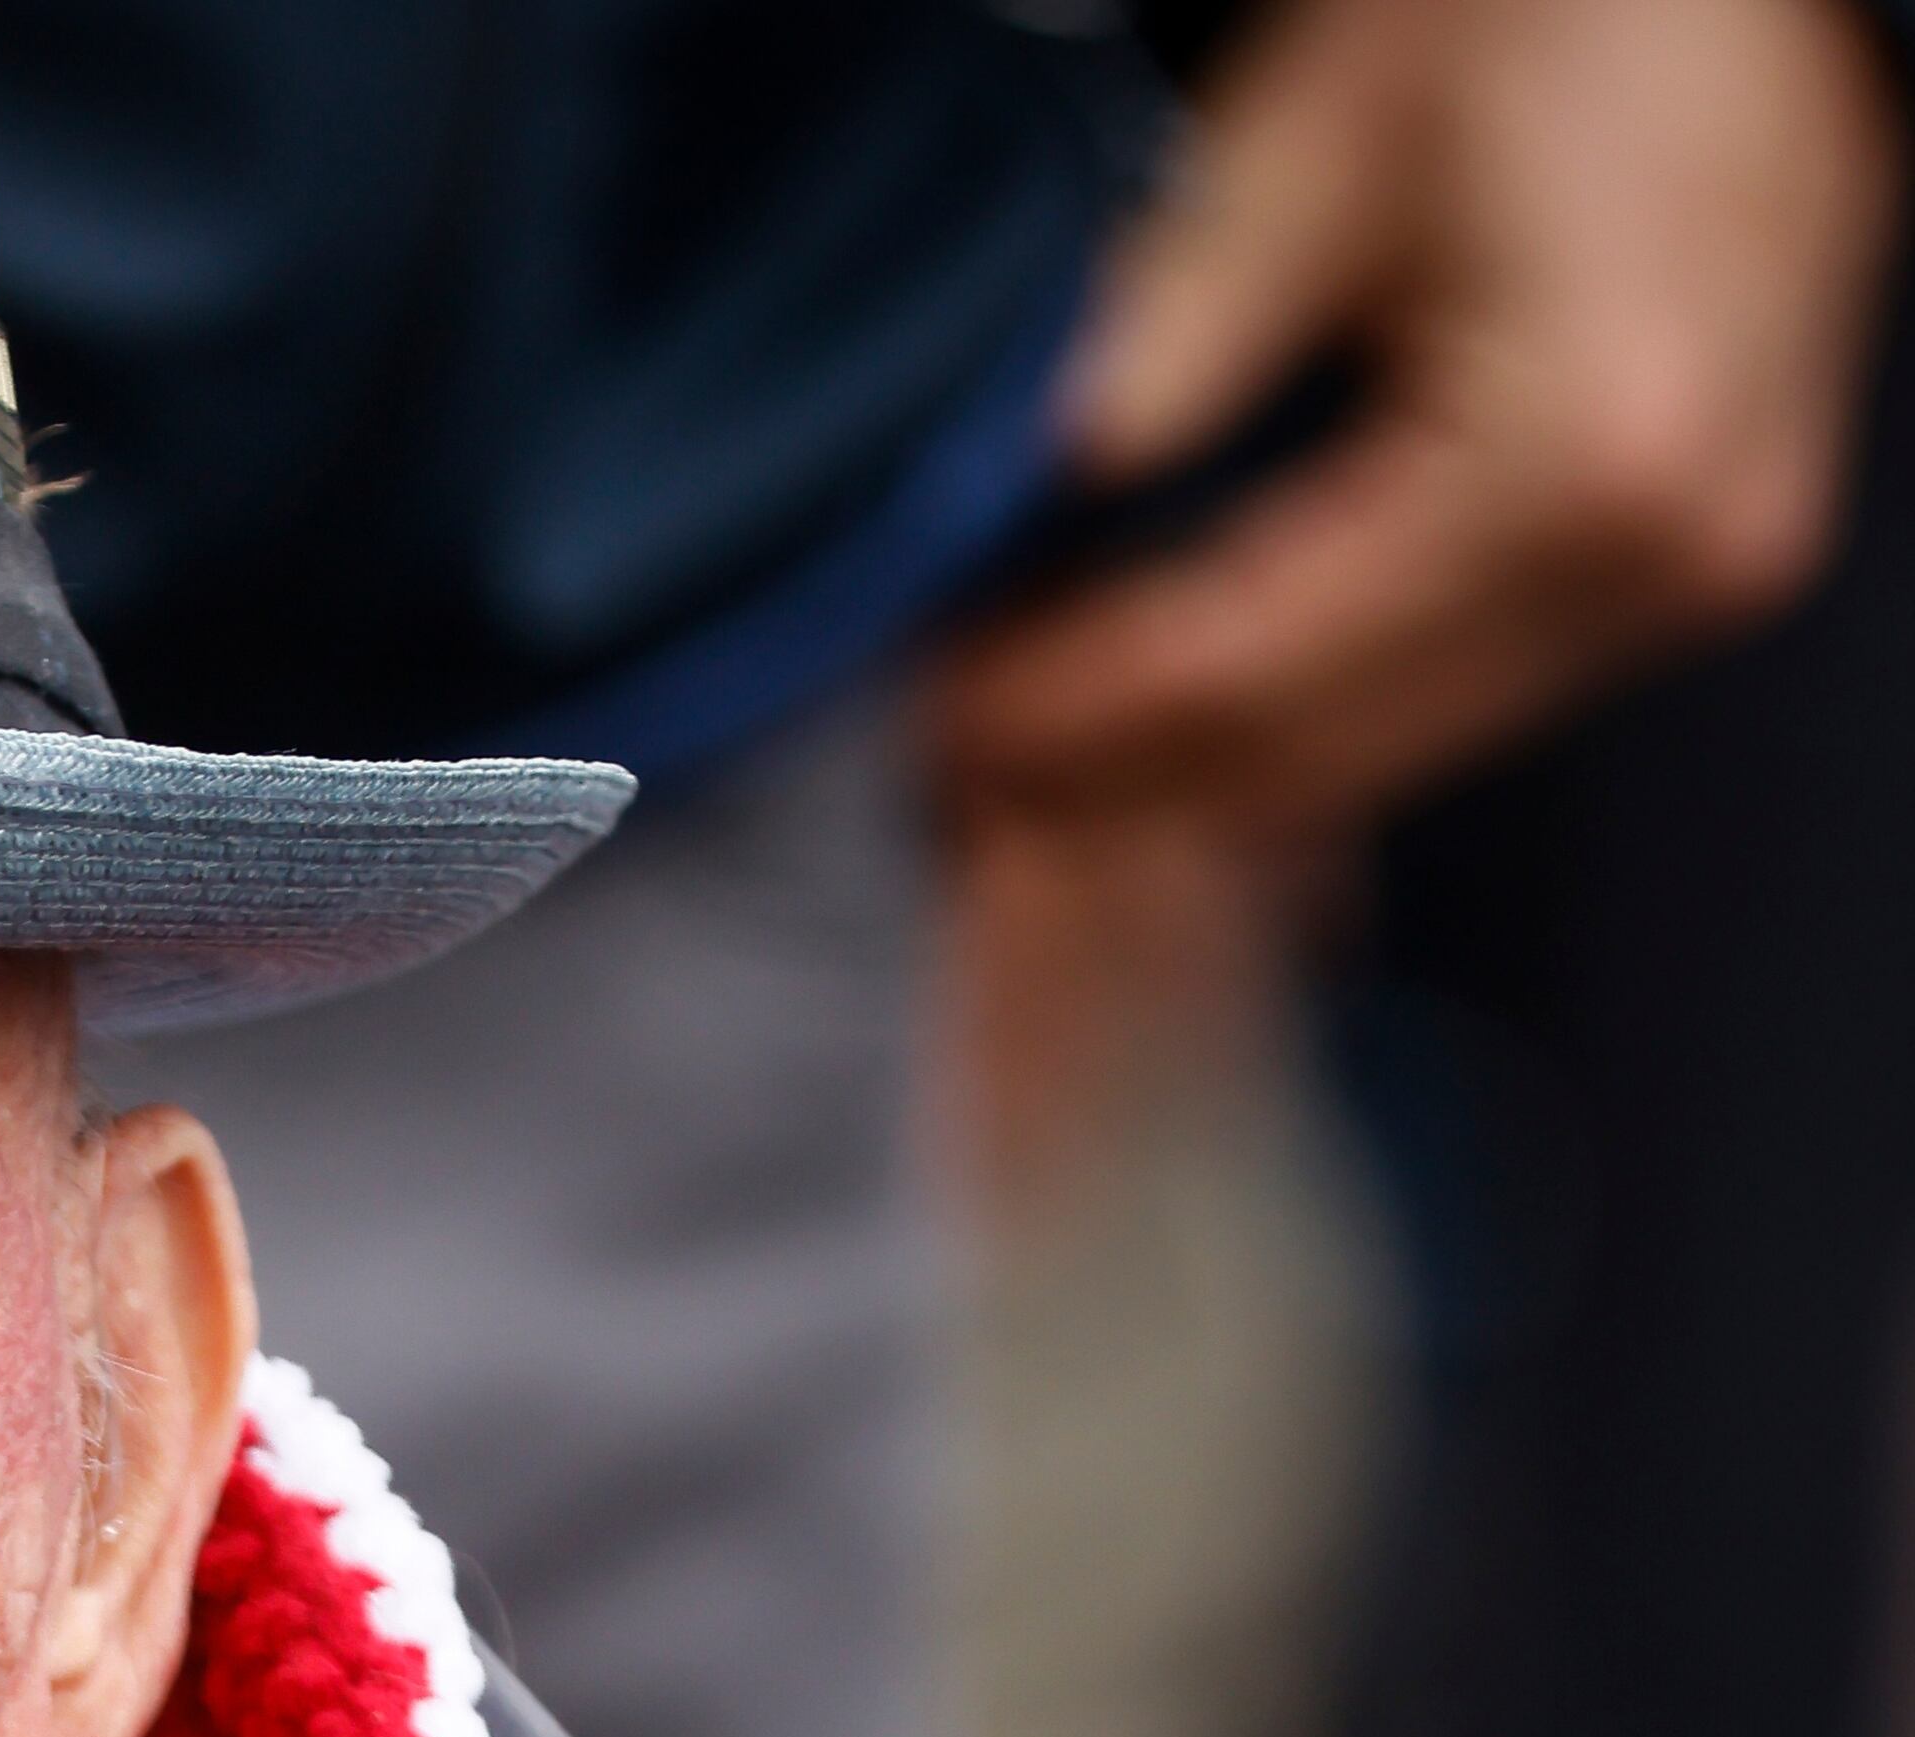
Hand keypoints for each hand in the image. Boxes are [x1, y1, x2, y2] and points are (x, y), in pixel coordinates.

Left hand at [931, 0, 1898, 832]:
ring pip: (1378, 764)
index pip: (1244, 668)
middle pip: (1315, 760)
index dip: (1062, 715)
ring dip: (1192, 768)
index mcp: (1574, 462)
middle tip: (945, 757)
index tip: (924, 725)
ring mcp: (1692, 580)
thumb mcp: (1314, 141)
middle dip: (1111, 778)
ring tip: (1029, 726)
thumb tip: (1006, 498)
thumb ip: (1160, 337)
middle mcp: (1658, 561)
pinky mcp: (1686, 569)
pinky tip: (1167, 692)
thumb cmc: (1567, 1)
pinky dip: (1296, 717)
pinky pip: (1448, 706)